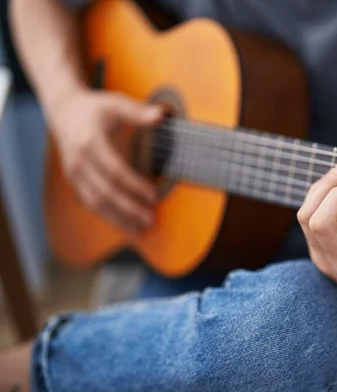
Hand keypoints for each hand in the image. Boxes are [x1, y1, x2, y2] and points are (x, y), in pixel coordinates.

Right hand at [48, 89, 162, 234]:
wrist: (64, 112)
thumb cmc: (95, 109)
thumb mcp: (116, 103)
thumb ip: (138, 112)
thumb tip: (161, 115)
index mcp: (90, 142)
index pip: (115, 170)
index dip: (135, 185)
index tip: (154, 195)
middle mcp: (79, 161)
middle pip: (105, 192)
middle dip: (128, 209)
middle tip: (150, 219)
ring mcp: (74, 174)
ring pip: (95, 203)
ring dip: (118, 219)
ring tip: (139, 230)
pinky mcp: (74, 182)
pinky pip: (90, 204)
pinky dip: (107, 216)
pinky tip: (124, 224)